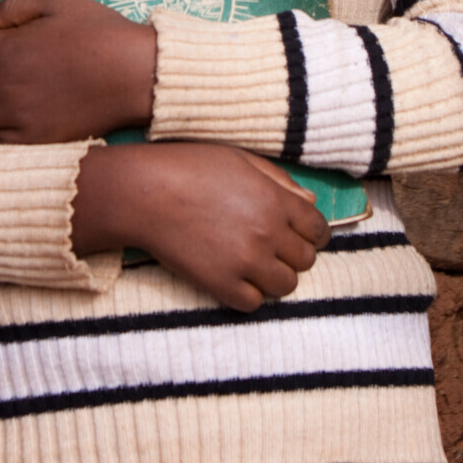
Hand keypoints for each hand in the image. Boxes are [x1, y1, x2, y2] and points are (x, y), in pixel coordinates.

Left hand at [0, 0, 156, 142]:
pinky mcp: (34, 140)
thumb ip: (16, 4)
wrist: (134, 75)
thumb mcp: (60, 2)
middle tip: (9, 65)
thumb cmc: (100, 33)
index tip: (0, 42)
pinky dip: (3, 127)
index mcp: (10, 48)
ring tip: (16, 90)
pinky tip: (23, 114)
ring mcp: (20, 115)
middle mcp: (8, 84)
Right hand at [72, 142, 330, 311]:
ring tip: (255, 263)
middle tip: (273, 246)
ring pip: (285, 286)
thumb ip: (280, 181)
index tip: (301, 234)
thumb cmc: (189, 167)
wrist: (144, 193)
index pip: (318, 228)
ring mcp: (246, 262)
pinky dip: (249, 293)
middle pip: (306, 260)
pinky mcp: (221, 285)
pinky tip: (235, 276)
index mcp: (275, 200)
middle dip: (293, 253)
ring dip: (275, 276)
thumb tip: (311, 201)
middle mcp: (267, 233)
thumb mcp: (240, 159)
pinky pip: (254, 303)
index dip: (313, 232)